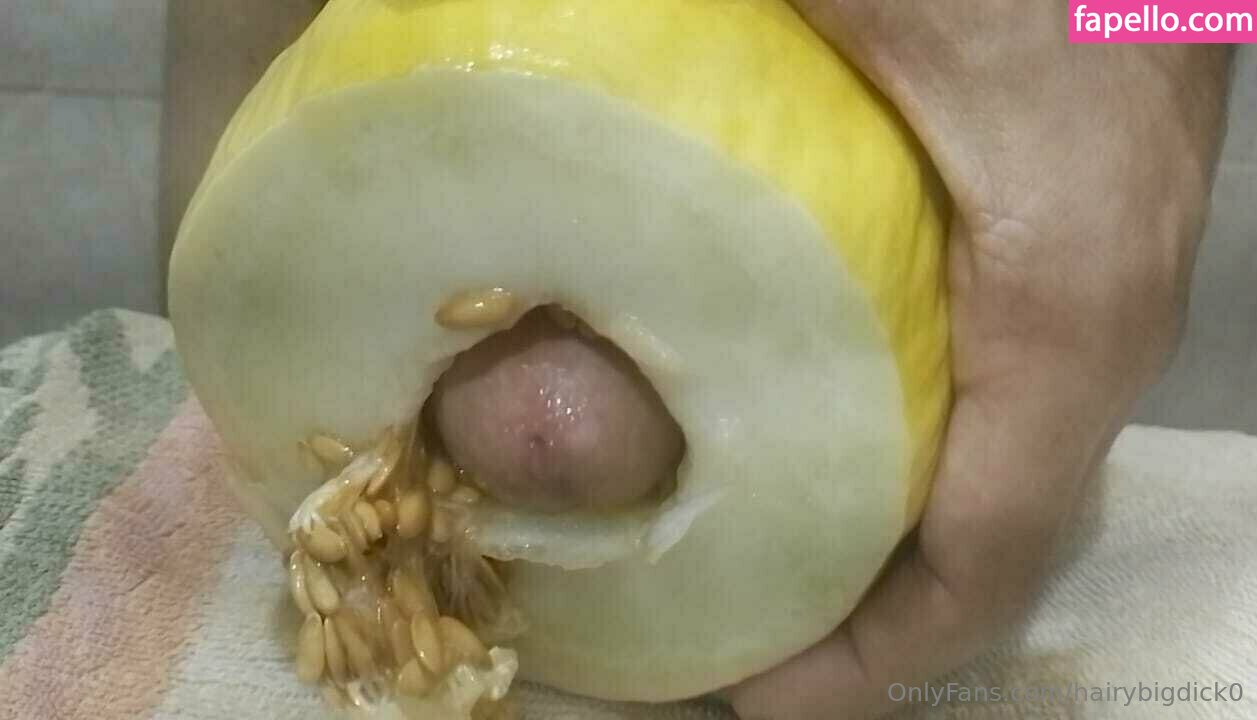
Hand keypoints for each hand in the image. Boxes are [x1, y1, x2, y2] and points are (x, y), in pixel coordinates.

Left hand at [728, 3, 1234, 717]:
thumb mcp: (853, 17)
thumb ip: (693, 117)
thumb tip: (525, 191)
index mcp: (1062, 286)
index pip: (989, 542)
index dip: (877, 652)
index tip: (760, 698)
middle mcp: (1110, 299)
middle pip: (1001, 524)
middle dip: (874, 610)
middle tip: (738, 638)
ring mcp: (1109, 260)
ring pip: (1011, 454)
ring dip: (892, 527)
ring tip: (767, 557)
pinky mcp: (1082, 214)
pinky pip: (1011, 378)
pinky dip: (922, 439)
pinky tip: (826, 426)